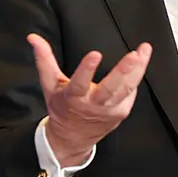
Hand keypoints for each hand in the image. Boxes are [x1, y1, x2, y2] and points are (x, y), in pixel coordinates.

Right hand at [28, 34, 152, 166]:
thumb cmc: (62, 107)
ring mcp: (110, 110)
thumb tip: (33, 38)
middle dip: (123, 72)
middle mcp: (94, 105)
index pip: (79, 83)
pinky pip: (131, 92)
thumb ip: (44, 59)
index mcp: (74, 98)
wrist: (72, 138)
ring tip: (144, 51)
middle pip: (111, 89)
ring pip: (126, 89)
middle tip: (133, 56)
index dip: (86, 70)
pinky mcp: (122, 112)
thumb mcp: (49, 85)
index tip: (95, 54)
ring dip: (137, 70)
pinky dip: (137, 76)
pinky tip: (142, 60)